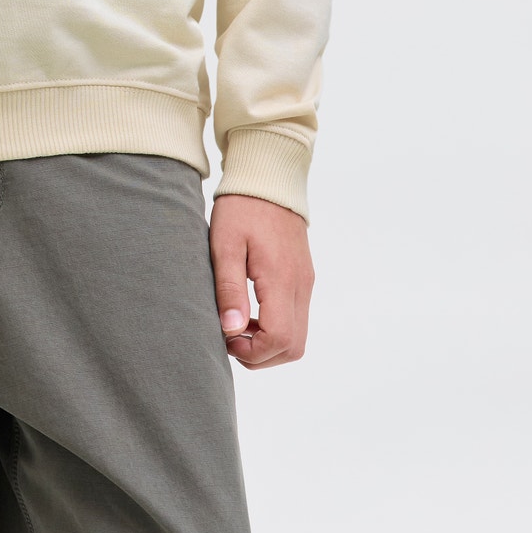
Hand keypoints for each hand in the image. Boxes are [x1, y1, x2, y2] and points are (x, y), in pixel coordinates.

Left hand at [208, 193, 313, 368]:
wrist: (268, 177)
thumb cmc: (241, 208)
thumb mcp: (225, 244)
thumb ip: (229, 288)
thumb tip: (231, 331)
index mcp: (282, 279)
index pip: (279, 339)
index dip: (252, 351)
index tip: (226, 336)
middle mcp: (301, 285)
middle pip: (294, 347)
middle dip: (261, 355)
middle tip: (230, 337)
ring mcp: (305, 282)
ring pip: (298, 337)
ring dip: (269, 343)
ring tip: (237, 324)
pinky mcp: (303, 277)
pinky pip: (297, 317)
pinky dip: (276, 328)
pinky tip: (250, 311)